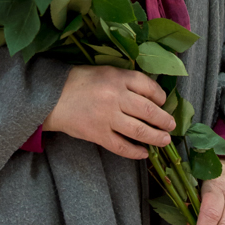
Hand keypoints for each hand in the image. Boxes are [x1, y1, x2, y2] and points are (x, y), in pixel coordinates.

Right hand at [42, 65, 175, 159]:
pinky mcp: (98, 135)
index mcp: (117, 77)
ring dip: (155, 137)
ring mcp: (107, 117)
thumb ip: (125, 80)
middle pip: (148, 110)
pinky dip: (135, 152)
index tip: (164, 102)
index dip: (160, 96)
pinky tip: (144, 153)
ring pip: (139, 130)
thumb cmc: (79, 81)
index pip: (147, 86)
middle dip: (164, 120)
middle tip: (171, 125)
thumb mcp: (104, 72)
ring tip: (165, 140)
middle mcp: (115, 97)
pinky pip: (122, 146)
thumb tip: (149, 95)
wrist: (52, 97)